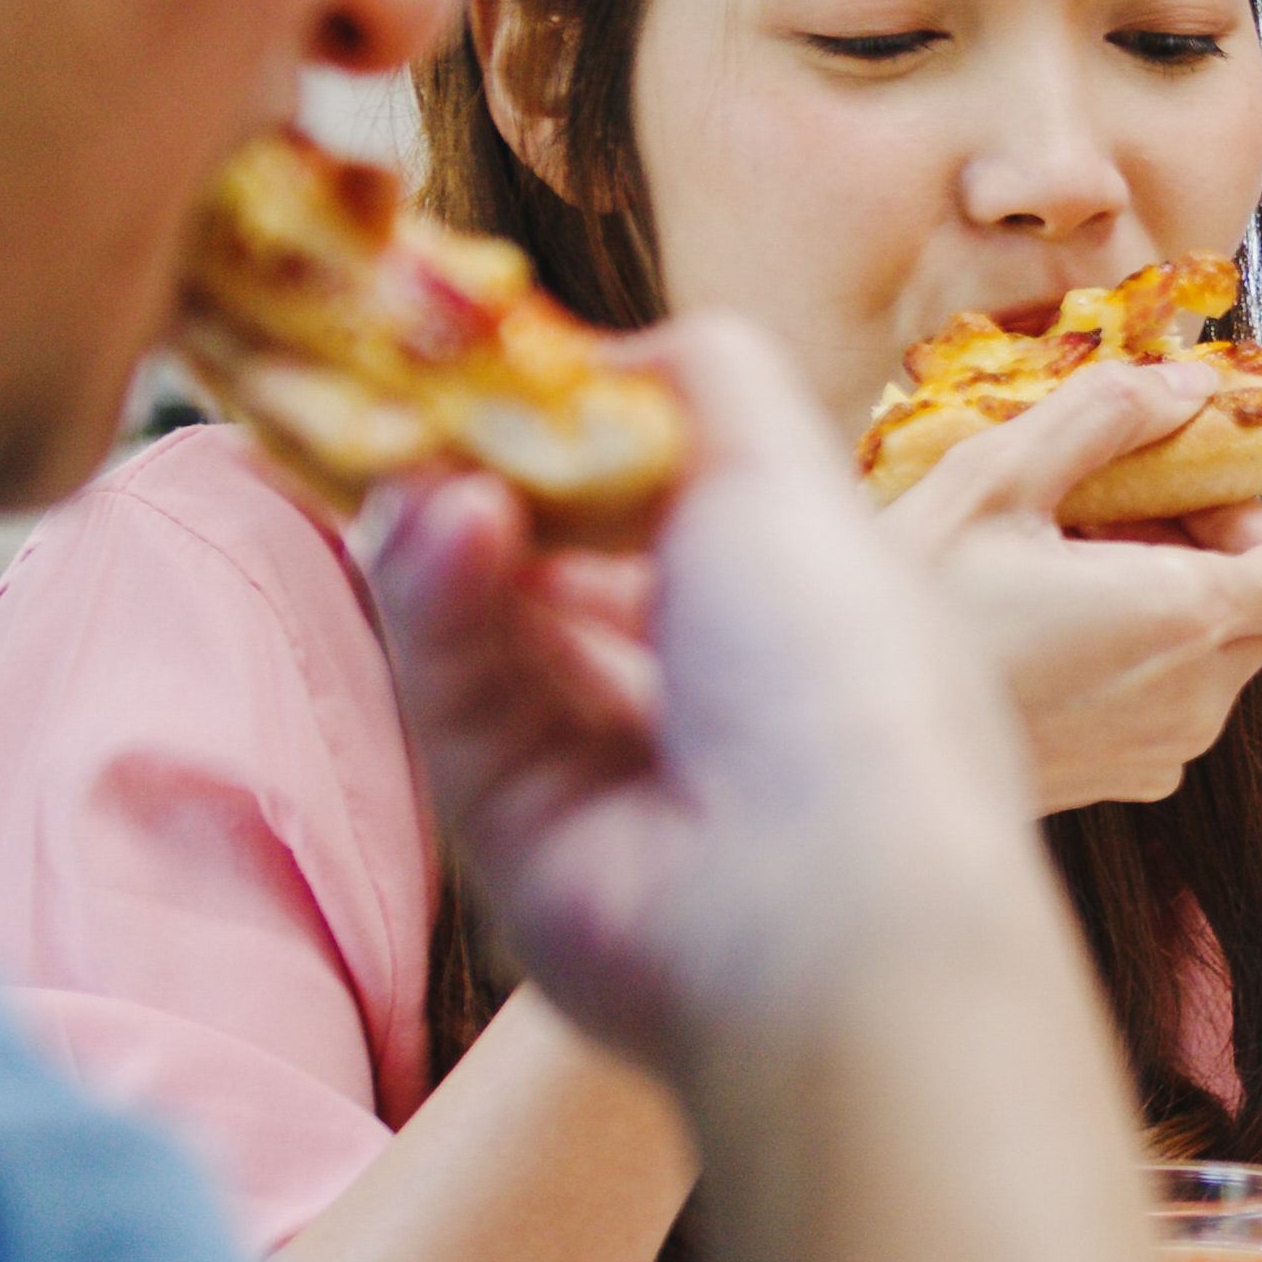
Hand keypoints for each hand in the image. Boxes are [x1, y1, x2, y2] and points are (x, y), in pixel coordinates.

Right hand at [360, 322, 1036, 1077]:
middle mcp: (699, 685)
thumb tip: (594, 357)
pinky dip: (438, 605)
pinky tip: (447, 529)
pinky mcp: (515, 824)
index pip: (661, 500)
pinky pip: (454, 693)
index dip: (577, 431)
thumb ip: (697, 377)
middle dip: (482, 473)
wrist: (821, 904)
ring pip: (482, 617)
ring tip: (424, 462)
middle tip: (413, 398)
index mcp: (793, 604)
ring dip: (449, 526)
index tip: (499, 364)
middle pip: (550, 557)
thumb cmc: (847, 675)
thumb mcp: (790, 472)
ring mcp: (602, 760)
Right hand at [876, 360, 1261, 809]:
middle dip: (1202, 549)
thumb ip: (1106, 416)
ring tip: (1052, 574)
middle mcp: (1195, 701)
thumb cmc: (906, 610)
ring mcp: (1160, 753)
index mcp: (1184, 620)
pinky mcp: (1121, 782)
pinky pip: (1165, 702)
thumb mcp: (995, 479)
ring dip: (1161, 602)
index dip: (1259, 514)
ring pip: (1215, 655)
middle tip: (1094, 519)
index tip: (1175, 491)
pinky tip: (1037, 631)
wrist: (836, 750)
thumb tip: (1187, 384)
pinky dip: (1130, 658)